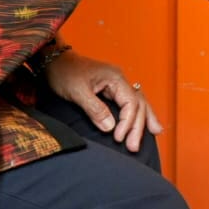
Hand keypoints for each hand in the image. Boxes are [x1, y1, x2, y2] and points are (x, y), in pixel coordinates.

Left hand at [44, 50, 161, 151]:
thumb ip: (95, 109)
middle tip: (133, 147)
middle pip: (137, 104)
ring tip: (155, 133)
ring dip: (143, 119)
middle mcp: (120, 80)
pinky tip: (145, 121)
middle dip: (137, 126)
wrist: (54, 61)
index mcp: (115, 78)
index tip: (118, 138)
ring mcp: (116, 85)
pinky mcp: (111, 91)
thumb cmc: (64, 72)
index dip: (127, 122)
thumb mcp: (77, 91)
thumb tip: (110, 127)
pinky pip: (129, 103)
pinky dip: (138, 113)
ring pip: (137, 103)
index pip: (130, 103)